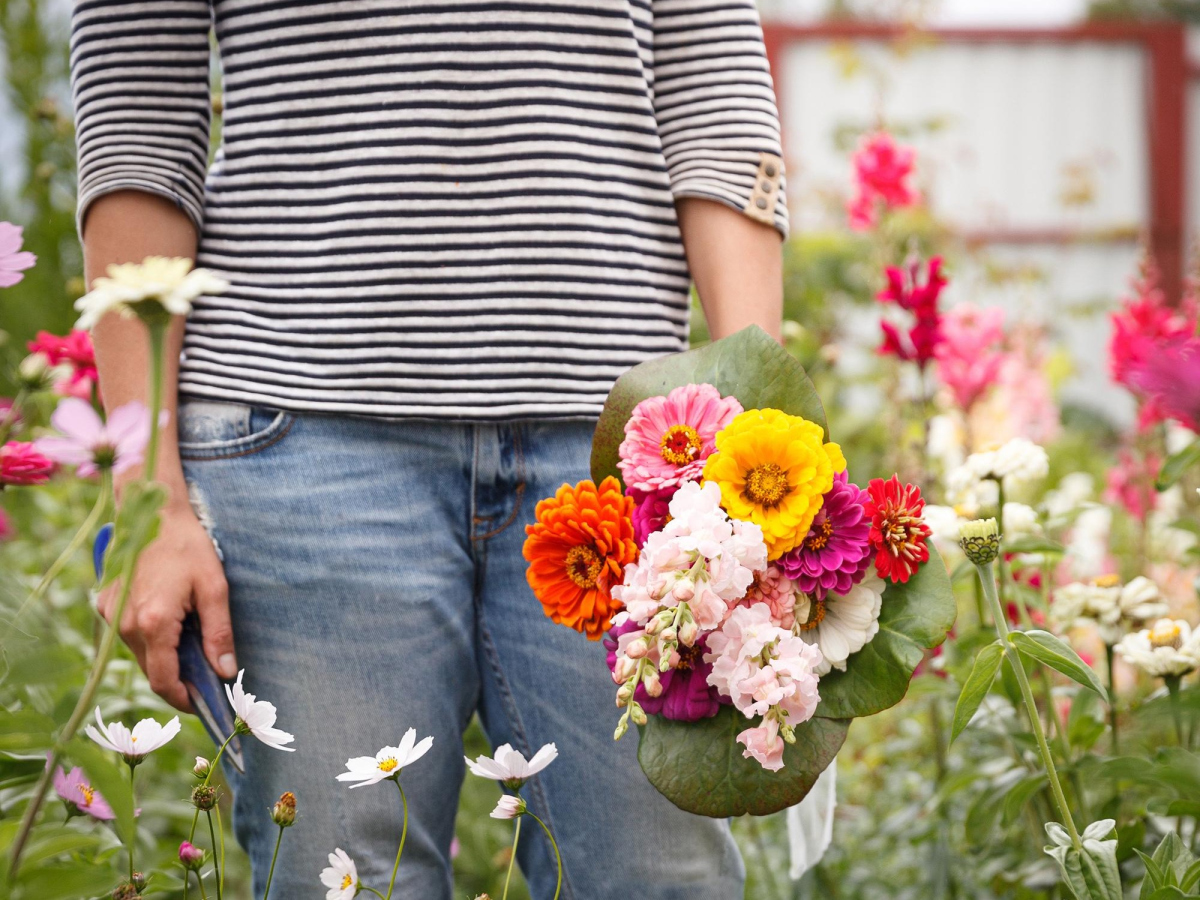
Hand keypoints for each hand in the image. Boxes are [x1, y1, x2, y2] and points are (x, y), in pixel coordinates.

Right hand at [98, 505, 235, 710]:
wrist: (152, 512)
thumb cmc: (188, 546)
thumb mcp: (215, 588)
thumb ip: (219, 634)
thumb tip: (224, 671)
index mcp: (153, 622)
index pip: (163, 680)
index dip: (183, 699)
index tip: (203, 704)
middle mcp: (124, 623)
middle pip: (151, 670)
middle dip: (178, 680)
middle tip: (206, 679)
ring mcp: (110, 614)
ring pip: (140, 654)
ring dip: (165, 657)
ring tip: (193, 643)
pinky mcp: (106, 604)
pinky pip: (129, 635)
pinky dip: (151, 638)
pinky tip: (172, 620)